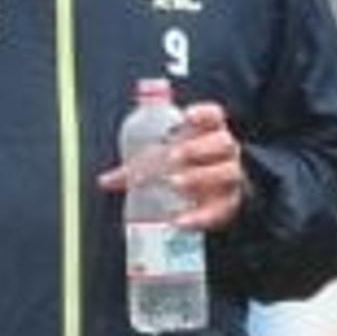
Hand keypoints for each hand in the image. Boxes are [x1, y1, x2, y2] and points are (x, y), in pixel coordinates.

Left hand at [92, 103, 246, 229]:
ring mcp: (231, 178)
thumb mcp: (161, 163)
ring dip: (201, 177)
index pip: (215, 116)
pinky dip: (200, 217)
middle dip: (197, 148)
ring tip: (174, 183)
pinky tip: (181, 221)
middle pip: (223, 142)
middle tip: (173, 156)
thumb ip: (136, 168)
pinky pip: (220, 210)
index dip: (204, 114)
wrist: (213, 199)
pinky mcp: (229, 205)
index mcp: (210, 133)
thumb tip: (105, 180)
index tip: (187, 116)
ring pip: (227, 172)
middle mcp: (225, 153)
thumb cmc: (186, 170)